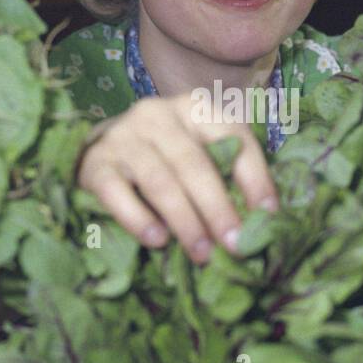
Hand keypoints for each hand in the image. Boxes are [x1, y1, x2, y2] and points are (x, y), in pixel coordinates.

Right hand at [76, 95, 278, 263]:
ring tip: (201, 253)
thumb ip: (224, 174)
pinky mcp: (95, 164)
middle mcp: (157, 115)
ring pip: (160, 180)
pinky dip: (139, 219)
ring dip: (185, 221)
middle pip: (195, 164)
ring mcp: (123, 137)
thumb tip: (260, 222)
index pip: (233, 136)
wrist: (98, 150)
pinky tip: (157, 241)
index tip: (267, 216)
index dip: (255, 177)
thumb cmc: (162, 157)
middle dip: (218, 208)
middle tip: (235, 245)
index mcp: (193, 108)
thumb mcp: (195, 152)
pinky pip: (117, 193)